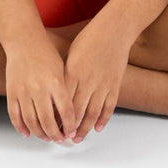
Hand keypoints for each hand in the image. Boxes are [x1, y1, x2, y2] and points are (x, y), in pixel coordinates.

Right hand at [3, 42, 75, 142]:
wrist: (24, 41)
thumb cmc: (46, 53)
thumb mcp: (62, 69)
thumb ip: (65, 92)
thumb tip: (68, 116)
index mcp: (56, 82)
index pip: (66, 112)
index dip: (70, 126)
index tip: (72, 132)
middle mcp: (39, 89)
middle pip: (48, 122)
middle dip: (56, 134)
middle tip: (60, 138)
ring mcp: (23, 92)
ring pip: (32, 123)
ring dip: (40, 134)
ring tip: (46, 137)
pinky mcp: (11, 93)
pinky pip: (15, 116)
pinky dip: (21, 128)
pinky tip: (28, 133)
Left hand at [63, 20, 130, 140]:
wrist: (115, 28)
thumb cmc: (90, 37)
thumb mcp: (72, 53)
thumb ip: (66, 74)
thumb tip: (58, 94)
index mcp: (73, 72)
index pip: (62, 101)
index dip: (57, 116)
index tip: (51, 127)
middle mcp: (87, 80)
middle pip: (76, 111)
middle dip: (69, 128)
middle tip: (63, 138)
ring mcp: (103, 84)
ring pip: (92, 113)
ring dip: (85, 128)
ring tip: (78, 138)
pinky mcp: (115, 84)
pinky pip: (109, 107)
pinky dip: (103, 119)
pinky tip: (97, 128)